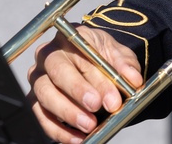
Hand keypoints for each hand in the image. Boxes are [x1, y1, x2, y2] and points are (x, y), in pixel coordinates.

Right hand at [28, 26, 143, 142]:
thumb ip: (125, 64)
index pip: (76, 55)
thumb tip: (134, 80)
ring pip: (45, 96)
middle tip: (97, 108)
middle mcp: (48, 56)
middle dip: (78, 94)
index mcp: (68, 38)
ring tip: (89, 126)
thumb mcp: (117, 54)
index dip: (94, 78)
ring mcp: (39, 79)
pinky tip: (78, 138)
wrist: (94, 62)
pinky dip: (59, 131)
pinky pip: (42, 117)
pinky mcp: (37, 101)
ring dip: (67, 114)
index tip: (111, 98)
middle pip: (56, 74)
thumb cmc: (102, 55)